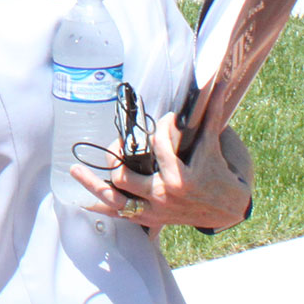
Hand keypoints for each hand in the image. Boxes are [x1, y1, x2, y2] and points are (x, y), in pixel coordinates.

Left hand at [72, 120, 252, 233]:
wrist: (230, 210)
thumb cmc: (225, 176)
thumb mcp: (219, 147)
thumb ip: (213, 117)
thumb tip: (219, 85)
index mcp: (181, 178)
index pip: (161, 145)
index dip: (165, 126)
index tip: (169, 118)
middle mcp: (163, 195)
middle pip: (124, 175)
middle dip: (115, 153)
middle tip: (118, 141)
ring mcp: (154, 209)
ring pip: (115, 198)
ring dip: (92, 184)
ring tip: (74, 169)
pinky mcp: (151, 218)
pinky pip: (121, 215)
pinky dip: (102, 207)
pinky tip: (84, 200)